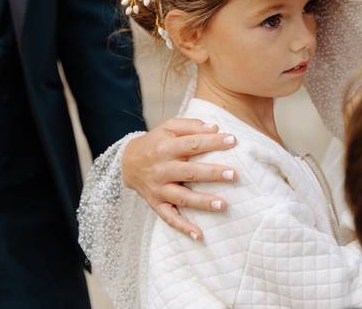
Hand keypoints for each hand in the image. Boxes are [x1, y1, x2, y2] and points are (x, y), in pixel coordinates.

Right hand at [122, 118, 238, 239]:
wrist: (128, 162)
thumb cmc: (155, 142)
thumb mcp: (168, 127)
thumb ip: (191, 126)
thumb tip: (216, 129)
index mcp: (165, 147)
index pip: (192, 144)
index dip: (212, 142)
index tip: (233, 140)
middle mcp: (161, 169)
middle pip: (188, 172)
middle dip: (211, 173)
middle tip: (234, 174)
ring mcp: (158, 189)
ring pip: (181, 197)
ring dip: (202, 202)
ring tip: (223, 204)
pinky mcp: (156, 204)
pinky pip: (169, 218)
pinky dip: (183, 227)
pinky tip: (199, 235)